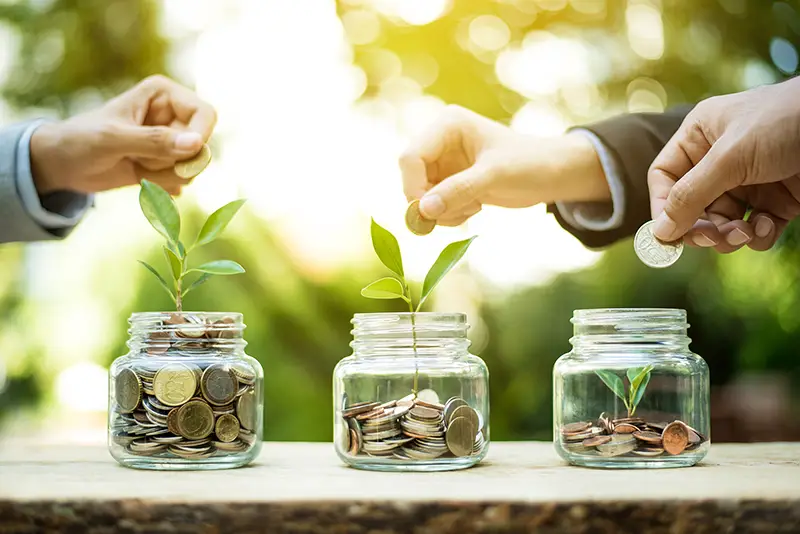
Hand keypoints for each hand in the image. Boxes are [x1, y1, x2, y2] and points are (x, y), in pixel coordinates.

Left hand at [30, 75, 216, 195]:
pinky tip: (139, 176)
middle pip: (201, 145)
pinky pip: (183, 179)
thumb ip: (155, 141)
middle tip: (139, 158)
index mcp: (164, 94)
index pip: (205, 114)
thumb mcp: (114, 139)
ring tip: (135, 164)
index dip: (199, 138)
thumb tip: (197, 144)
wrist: (63, 163)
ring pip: (193, 166)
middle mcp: (173, 114)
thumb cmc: (81, 140)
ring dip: (163, 175)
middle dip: (170, 161)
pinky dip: (161, 185)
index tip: (180, 157)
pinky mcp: (168, 161)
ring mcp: (172, 140)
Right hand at [400, 105, 610, 225]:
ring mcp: (444, 161)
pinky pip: (433, 203)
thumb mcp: (495, 176)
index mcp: (447, 125)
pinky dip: (448, 213)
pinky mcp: (450, 180)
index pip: (410, 157)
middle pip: (411, 177)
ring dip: (441, 211)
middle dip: (429, 202)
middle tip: (455, 214)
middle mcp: (440, 140)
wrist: (553, 173)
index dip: (414, 187)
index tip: (431, 212)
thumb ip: (458, 190)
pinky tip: (473, 208)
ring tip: (473, 208)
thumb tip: (423, 210)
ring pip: (420, 194)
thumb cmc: (530, 163)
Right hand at [648, 78, 799, 251]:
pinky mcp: (777, 199)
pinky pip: (753, 227)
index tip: (670, 234)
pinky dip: (757, 235)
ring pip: (722, 222)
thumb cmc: (784, 121)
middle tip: (710, 239)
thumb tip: (660, 230)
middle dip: (701, 226)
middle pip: (692, 206)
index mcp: (700, 137)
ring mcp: (749, 181)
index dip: (664, 206)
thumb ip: (691, 194)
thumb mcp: (730, 157)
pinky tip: (767, 227)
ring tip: (744, 233)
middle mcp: (720, 160)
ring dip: (729, 235)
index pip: (665, 178)